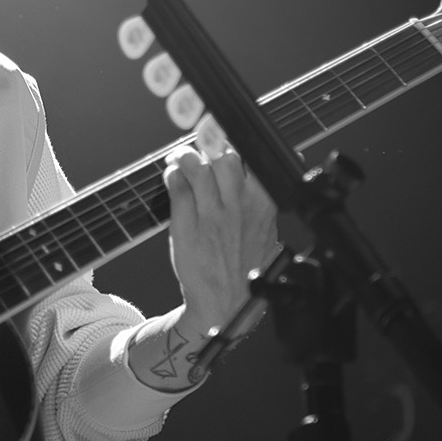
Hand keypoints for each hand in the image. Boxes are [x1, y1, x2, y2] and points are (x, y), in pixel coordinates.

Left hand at [162, 126, 278, 337]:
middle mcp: (238, 207)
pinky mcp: (185, 225)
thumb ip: (264, 203)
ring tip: (183, 159)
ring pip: (197, 165)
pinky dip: (173, 175)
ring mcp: (211, 215)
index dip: (237, 141)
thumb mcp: (268, 235)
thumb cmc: (246, 270)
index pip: (255, 159)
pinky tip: (174, 176)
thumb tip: (267, 169)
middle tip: (202, 148)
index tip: (227, 132)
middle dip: (211, 146)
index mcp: (264, 206)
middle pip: (224, 155)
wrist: (224, 308)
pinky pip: (177, 186)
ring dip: (187, 156)